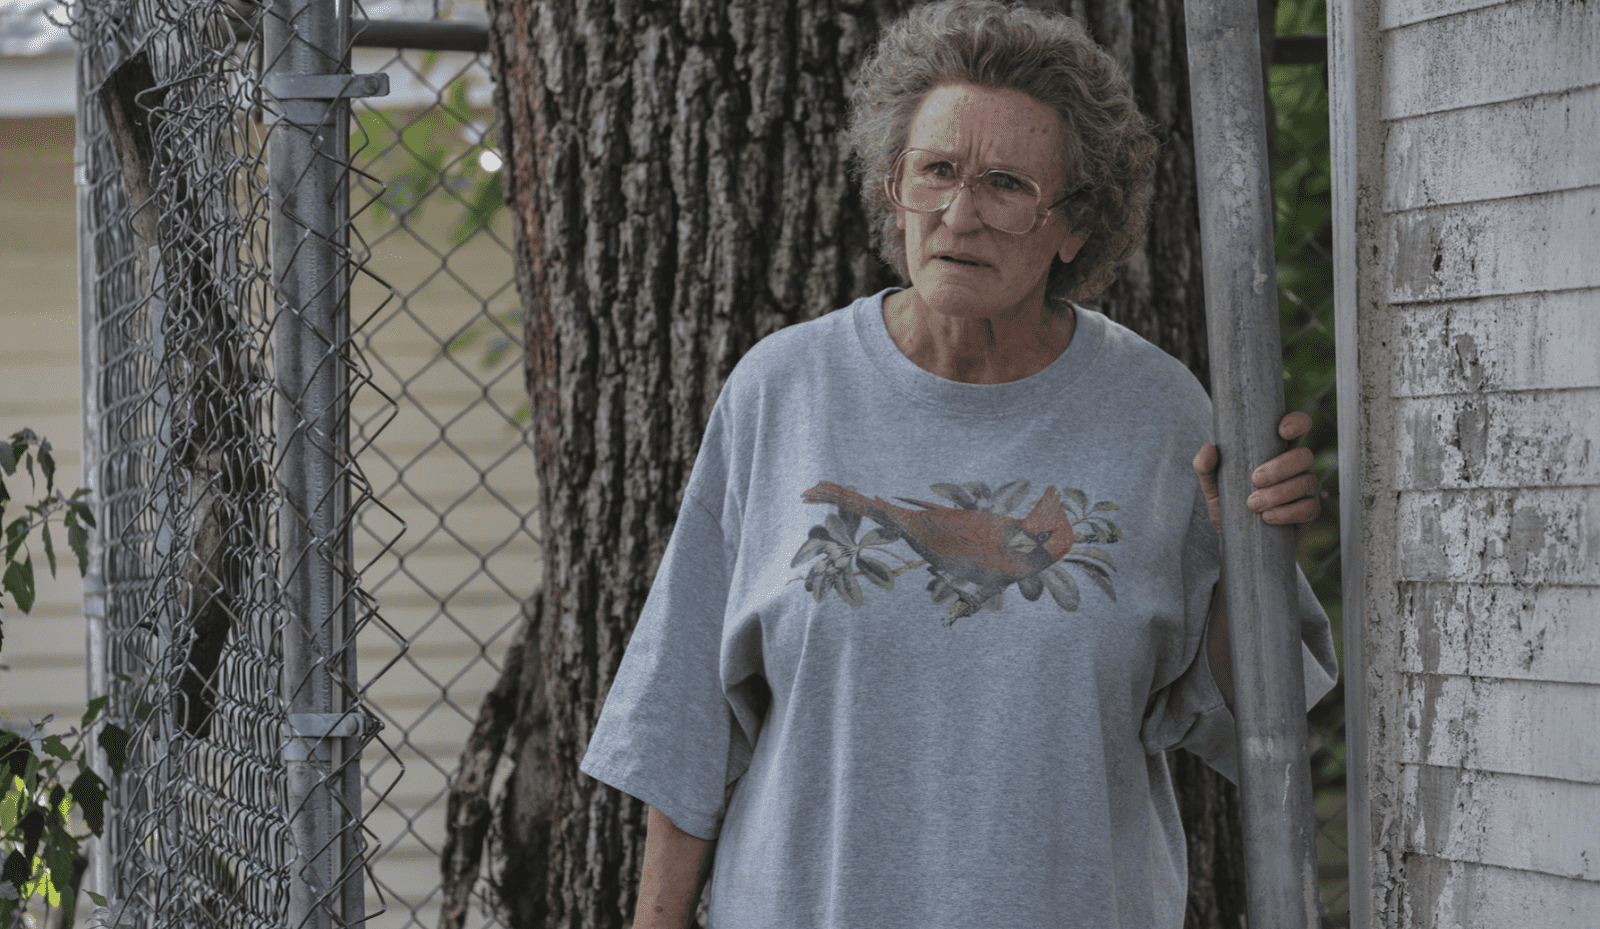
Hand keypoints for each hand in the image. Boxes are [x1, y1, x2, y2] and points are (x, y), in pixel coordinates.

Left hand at [1192, 411, 1320, 532]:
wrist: (1236, 542)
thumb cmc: (1229, 505)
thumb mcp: (1213, 486)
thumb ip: (1206, 467)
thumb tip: (1208, 449)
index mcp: (1277, 451)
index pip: (1297, 428)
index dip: (1296, 423)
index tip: (1282, 430)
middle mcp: (1296, 467)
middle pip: (1304, 456)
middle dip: (1281, 467)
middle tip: (1255, 479)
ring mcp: (1305, 489)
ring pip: (1306, 482)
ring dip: (1279, 493)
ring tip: (1253, 504)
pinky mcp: (1308, 513)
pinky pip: (1307, 508)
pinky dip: (1286, 513)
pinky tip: (1267, 518)